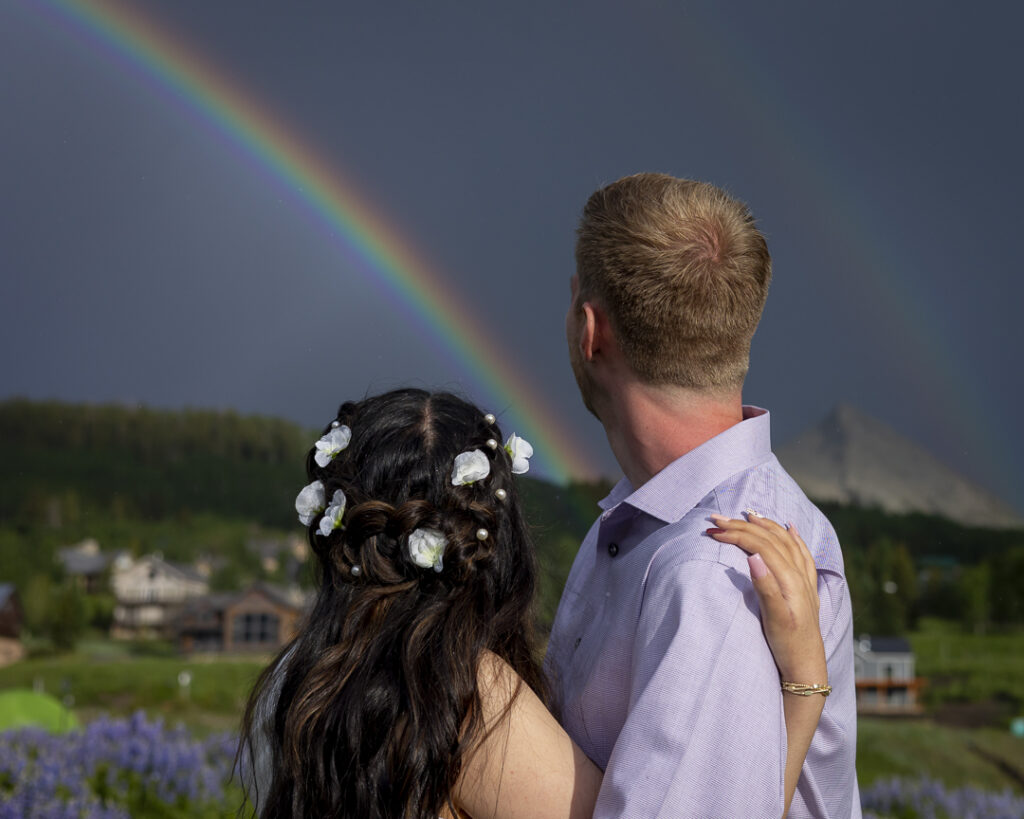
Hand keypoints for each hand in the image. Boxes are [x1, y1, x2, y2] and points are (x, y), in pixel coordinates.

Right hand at [707, 514, 825, 683]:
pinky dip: (793, 536)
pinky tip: (789, 528)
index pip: (759, 546)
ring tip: (748, 514)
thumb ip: (765, 586)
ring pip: (785, 541)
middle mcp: (799, 574)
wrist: (807, 665)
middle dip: (742, 525)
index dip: (735, 535)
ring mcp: (804, 579)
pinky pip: (801, 552)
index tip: (713, 530)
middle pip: (770, 540)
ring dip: (765, 525)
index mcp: (789, 579)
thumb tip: (752, 556)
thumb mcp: (774, 618)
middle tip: (717, 518)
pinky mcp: (806, 587)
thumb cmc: (788, 644)